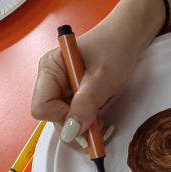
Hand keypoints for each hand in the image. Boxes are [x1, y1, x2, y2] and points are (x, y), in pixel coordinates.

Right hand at [31, 19, 146, 150]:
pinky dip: (88, 128)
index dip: (62, 117)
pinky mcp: (74, 101)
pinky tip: (101, 123)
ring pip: (65, 125)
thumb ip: (86, 103)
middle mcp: (51, 84)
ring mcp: (62, 93)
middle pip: (53, 119)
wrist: (128, 40)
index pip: (42, 107)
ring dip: (84, 131)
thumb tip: (72, 131)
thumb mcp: (102, 77)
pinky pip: (75, 122)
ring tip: (103, 125)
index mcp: (50, 70)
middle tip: (100, 129)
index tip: (85, 117)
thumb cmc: (114, 49)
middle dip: (76, 129)